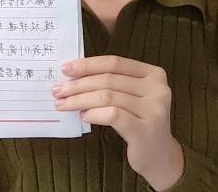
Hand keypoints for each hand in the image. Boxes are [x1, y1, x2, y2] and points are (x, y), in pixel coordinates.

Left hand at [52, 55, 184, 190]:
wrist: (159, 155)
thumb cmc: (138, 120)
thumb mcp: (131, 96)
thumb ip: (111, 82)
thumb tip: (73, 75)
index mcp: (154, 73)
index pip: (115, 62)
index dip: (88, 64)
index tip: (65, 68)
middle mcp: (158, 88)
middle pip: (109, 79)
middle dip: (79, 84)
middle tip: (58, 90)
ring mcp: (154, 109)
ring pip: (108, 96)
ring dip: (80, 100)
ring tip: (64, 104)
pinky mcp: (146, 129)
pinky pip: (112, 115)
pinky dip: (94, 114)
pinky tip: (83, 117)